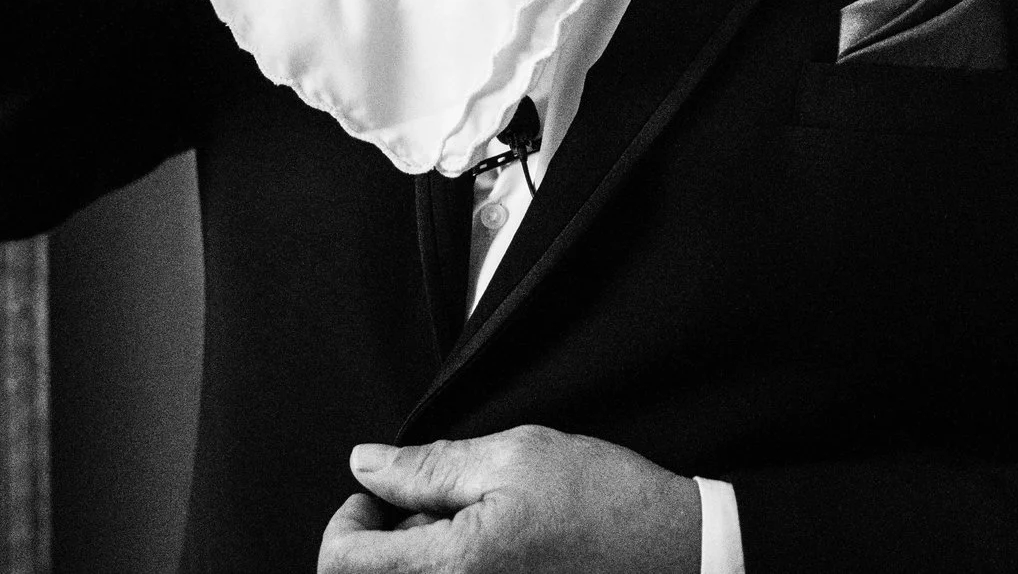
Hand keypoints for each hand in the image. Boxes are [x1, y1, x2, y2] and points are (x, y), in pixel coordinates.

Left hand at [318, 425, 699, 573]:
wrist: (674, 551)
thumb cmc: (605, 501)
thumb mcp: (514, 455)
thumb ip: (428, 466)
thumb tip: (364, 464)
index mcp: (453, 568)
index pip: (343, 564)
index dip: (348, 521)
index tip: (383, 492)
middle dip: (387, 537)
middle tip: (435, 503)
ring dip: (419, 557)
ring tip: (470, 524)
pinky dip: (450, 570)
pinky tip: (488, 549)